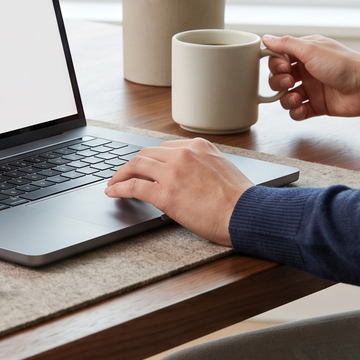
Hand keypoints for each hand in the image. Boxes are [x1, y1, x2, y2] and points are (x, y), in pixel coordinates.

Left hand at [103, 139, 251, 245]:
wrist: (247, 213)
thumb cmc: (240, 198)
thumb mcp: (222, 167)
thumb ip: (202, 164)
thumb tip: (187, 173)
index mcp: (198, 146)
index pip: (164, 148)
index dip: (150, 158)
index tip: (143, 165)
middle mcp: (183, 155)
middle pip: (147, 154)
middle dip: (132, 164)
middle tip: (123, 173)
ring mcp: (172, 173)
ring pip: (136, 165)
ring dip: (121, 174)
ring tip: (113, 182)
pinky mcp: (165, 193)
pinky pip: (134, 186)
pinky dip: (119, 188)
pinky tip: (113, 192)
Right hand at [261, 34, 359, 119]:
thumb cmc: (342, 64)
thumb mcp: (311, 49)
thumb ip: (286, 44)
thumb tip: (266, 38)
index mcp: (305, 54)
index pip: (279, 58)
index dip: (275, 64)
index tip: (282, 66)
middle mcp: (306, 70)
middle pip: (278, 78)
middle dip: (278, 81)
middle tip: (290, 81)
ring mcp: (311, 89)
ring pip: (285, 96)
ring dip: (286, 98)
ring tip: (297, 97)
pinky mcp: (316, 105)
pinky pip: (297, 111)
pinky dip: (296, 112)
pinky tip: (301, 108)